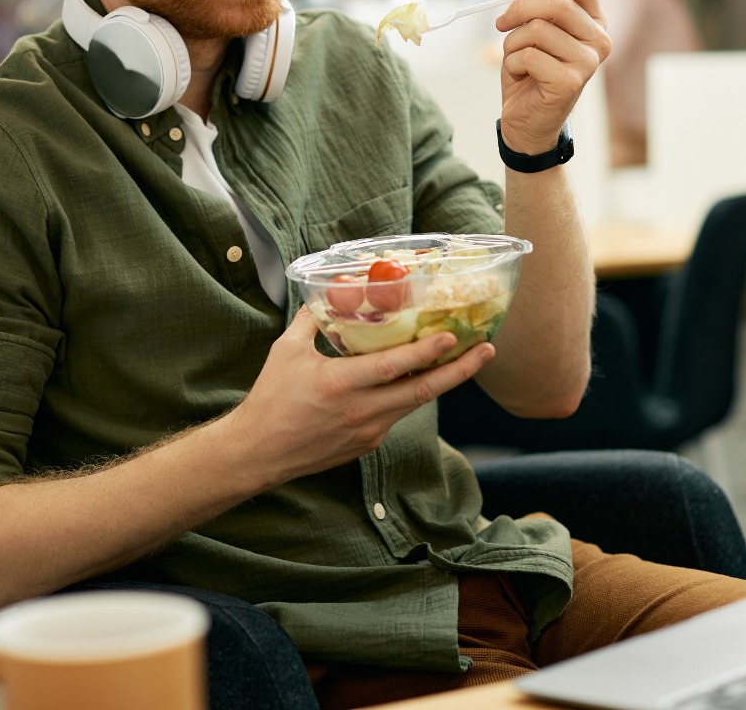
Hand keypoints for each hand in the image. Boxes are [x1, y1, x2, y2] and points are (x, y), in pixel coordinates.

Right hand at [227, 308, 494, 482]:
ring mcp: (368, 431)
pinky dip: (409, 394)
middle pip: (422, 390)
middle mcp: (361, 410)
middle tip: (486, 350)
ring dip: (442, 381)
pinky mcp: (368, 444)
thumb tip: (326, 294)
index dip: (426, 351)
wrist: (258, 452)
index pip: (393, 367)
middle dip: (460, 371)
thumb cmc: (271, 398)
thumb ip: (311, 320)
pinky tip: (418, 378)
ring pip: (414, 402)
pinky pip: (396, 414)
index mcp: (339, 384)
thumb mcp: (287, 351)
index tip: (453, 336)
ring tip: (466, 360)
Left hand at [493, 0, 611, 154]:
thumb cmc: (532, 70)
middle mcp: (600, 41)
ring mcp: (588, 63)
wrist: (528, 120)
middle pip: (555, 4)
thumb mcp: (538, 26)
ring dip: (512, 43)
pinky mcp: (571, 82)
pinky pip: (528, 55)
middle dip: (518, 10)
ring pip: (537, 30)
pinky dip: (511, 63)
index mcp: (595, 22)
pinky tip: (520, 76)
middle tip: (501, 24)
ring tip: (514, 58)